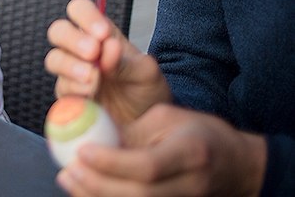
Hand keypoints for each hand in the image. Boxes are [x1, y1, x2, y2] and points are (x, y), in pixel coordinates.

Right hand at [45, 0, 169, 123]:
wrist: (147, 124)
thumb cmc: (146, 92)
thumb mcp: (147, 73)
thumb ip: (127, 60)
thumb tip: (108, 47)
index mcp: (99, 34)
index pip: (79, 10)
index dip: (85, 16)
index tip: (102, 33)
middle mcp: (80, 50)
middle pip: (58, 31)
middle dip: (73, 39)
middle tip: (93, 53)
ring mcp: (71, 73)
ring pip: (54, 59)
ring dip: (70, 65)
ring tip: (93, 77)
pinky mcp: (68, 96)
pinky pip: (61, 88)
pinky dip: (75, 89)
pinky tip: (91, 93)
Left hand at [56, 104, 266, 196]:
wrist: (239, 166)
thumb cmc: (201, 133)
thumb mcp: (167, 118)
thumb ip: (130, 130)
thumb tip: (88, 134)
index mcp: (190, 152)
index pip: (147, 165)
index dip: (111, 162)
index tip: (82, 150)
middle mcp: (190, 184)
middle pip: (137, 194)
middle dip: (96, 184)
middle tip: (67, 169)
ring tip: (69, 179)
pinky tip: (86, 190)